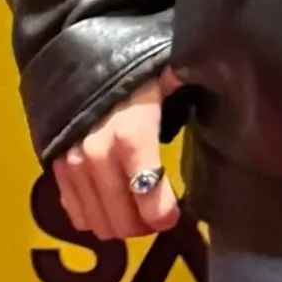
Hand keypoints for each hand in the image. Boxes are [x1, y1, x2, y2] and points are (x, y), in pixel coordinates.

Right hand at [54, 65, 182, 241]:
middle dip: (146, 224)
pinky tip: (112, 202)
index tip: (177, 212)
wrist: (77, 56)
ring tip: (139, 208)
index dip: (165, 213)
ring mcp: (72, 164)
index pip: (149, 194)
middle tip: (160, 213)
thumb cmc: (133, 67)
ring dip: (123, 224)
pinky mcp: (55, 168)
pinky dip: (96, 217)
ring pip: (99, 223)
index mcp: (131, 133)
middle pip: (123, 219)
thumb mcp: (168, 70)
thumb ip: (192, 80)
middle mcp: (97, 154)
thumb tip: (227, 72)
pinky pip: (76, 213)